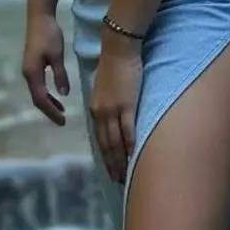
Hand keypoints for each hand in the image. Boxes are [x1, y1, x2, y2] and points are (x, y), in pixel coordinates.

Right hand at [22, 12, 69, 125]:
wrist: (39, 17)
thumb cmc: (48, 34)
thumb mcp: (57, 55)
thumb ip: (60, 74)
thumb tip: (63, 94)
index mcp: (32, 73)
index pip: (41, 99)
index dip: (51, 111)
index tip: (62, 121)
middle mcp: (28, 74)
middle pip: (37, 99)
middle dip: (49, 111)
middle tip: (62, 121)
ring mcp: (29, 70)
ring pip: (37, 93)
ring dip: (48, 103)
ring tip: (62, 111)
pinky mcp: (32, 66)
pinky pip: (38, 86)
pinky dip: (47, 94)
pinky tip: (57, 96)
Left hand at [89, 32, 142, 183]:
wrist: (118, 50)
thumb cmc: (114, 66)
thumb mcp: (104, 88)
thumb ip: (106, 104)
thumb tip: (112, 116)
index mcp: (95, 109)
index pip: (100, 138)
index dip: (105, 156)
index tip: (111, 169)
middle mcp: (101, 112)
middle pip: (106, 144)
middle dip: (112, 164)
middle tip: (118, 180)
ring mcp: (113, 110)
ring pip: (116, 141)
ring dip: (121, 159)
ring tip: (126, 174)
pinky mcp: (127, 105)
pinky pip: (128, 130)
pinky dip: (131, 145)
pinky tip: (134, 156)